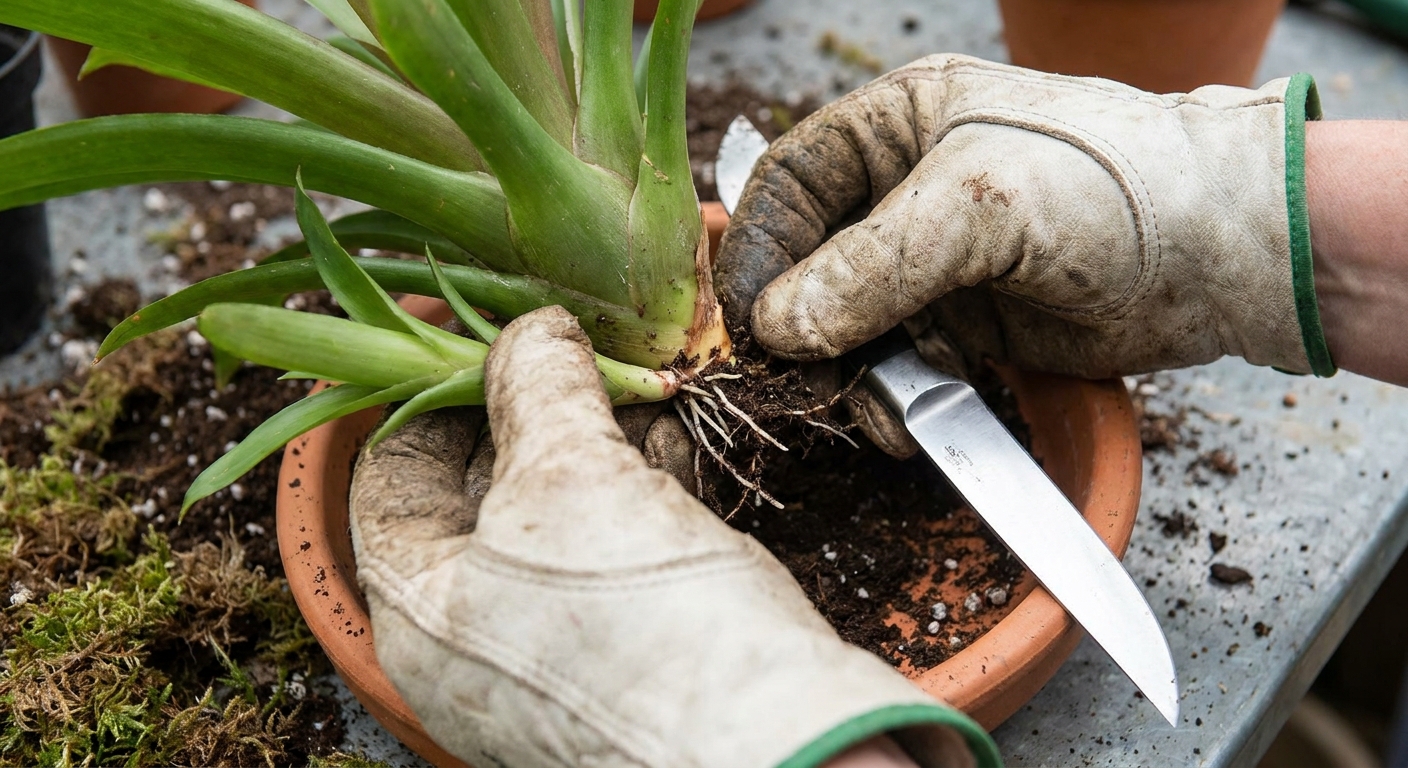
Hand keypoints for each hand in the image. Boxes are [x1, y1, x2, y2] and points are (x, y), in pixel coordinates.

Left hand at [348, 306, 994, 767]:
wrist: (781, 752)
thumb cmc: (644, 629)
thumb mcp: (570, 479)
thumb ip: (537, 388)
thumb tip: (529, 332)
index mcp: (420, 610)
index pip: (395, 470)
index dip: (440, 384)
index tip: (493, 327)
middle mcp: (475, 637)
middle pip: (483, 488)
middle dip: (539, 406)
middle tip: (583, 345)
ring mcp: (554, 649)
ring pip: (560, 513)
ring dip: (601, 439)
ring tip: (645, 383)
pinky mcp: (629, 651)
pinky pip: (615, 549)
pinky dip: (640, 489)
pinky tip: (676, 441)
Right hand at [716, 54, 1332, 382]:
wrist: (1223, 254)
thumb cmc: (1115, 185)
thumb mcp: (982, 205)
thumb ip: (875, 265)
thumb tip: (781, 327)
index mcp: (897, 126)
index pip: (788, 183)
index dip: (756, 248)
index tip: (748, 319)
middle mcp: (903, 193)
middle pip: (804, 263)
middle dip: (795, 326)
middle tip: (796, 378)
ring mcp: (932, 265)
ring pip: (843, 328)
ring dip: (842, 376)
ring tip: (867, 408)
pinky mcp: (963, 327)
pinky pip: (895, 368)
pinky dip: (890, 401)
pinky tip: (906, 424)